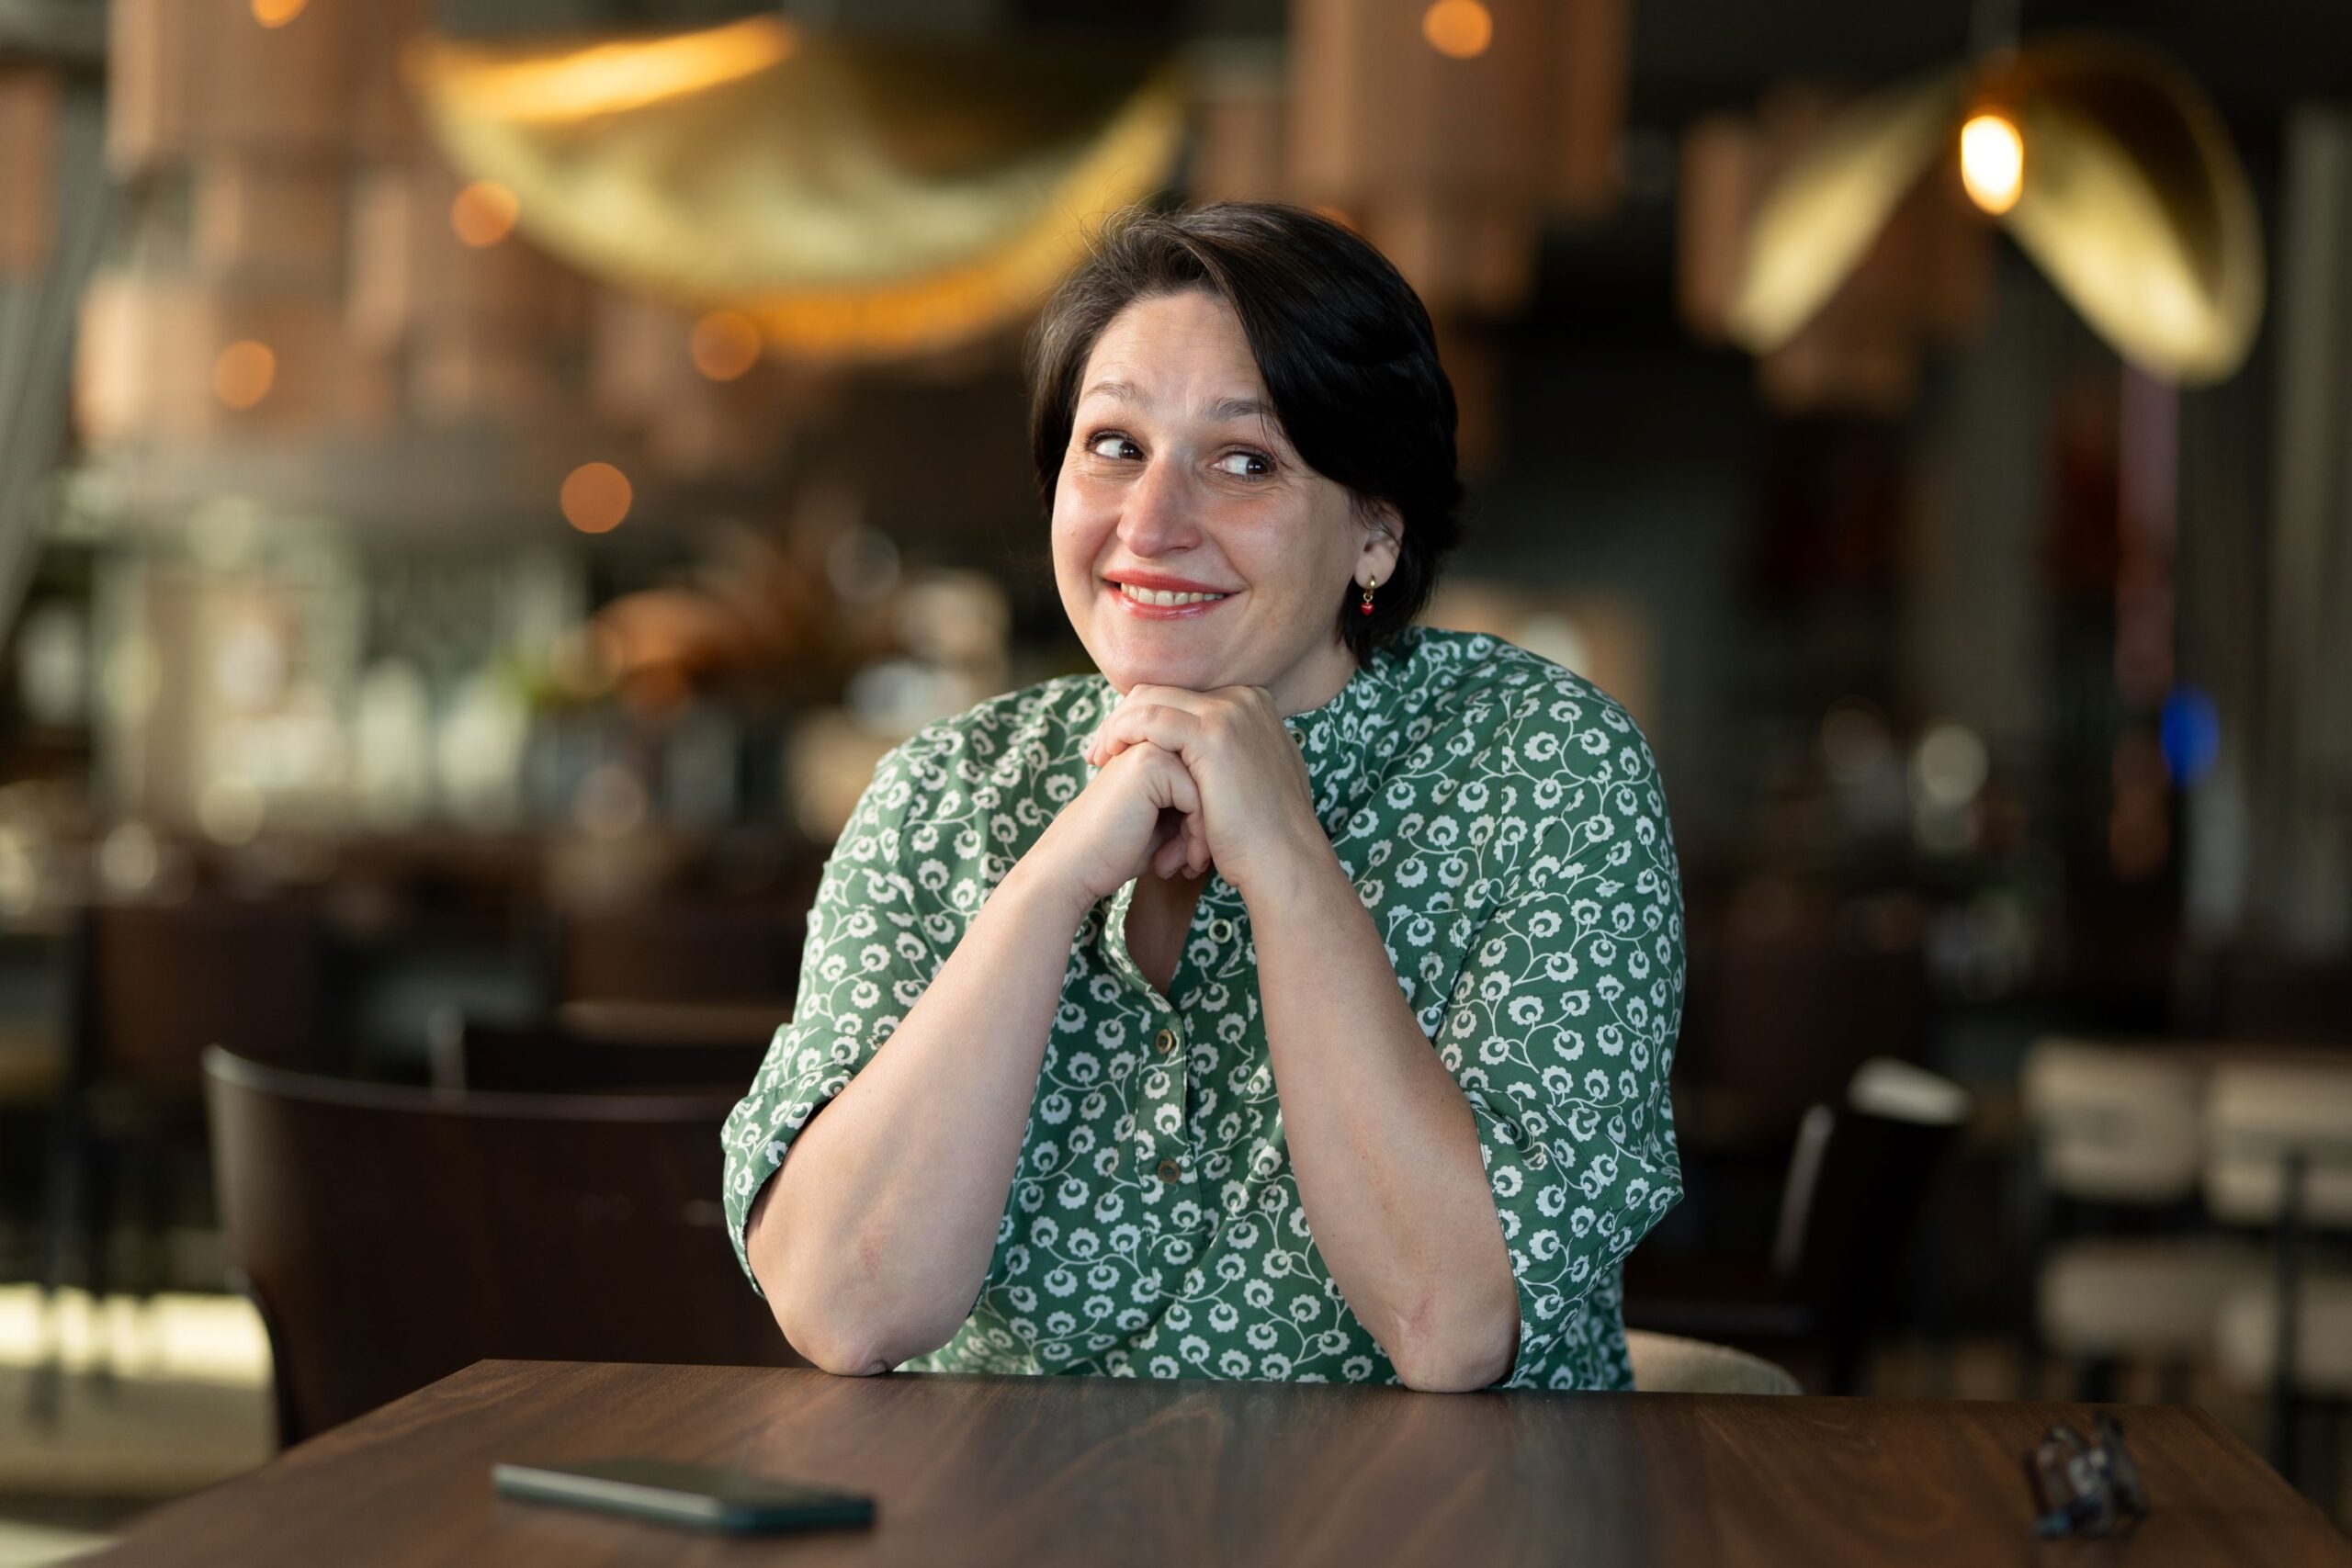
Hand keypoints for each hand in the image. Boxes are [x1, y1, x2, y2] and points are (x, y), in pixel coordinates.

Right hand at [1022, 740, 1208, 908]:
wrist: (1075, 867)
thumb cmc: (1119, 850)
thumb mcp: (1166, 821)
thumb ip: (1194, 800)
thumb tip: (1241, 800)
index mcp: (1156, 746)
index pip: (1210, 776)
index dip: (1207, 818)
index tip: (1195, 855)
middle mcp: (1154, 738)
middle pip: (1214, 779)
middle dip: (1209, 826)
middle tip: (1193, 864)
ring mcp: (1151, 745)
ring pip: (1211, 788)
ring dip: (1203, 834)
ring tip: (1186, 865)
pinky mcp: (1149, 762)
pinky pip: (1198, 797)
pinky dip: (1195, 835)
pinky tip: (1171, 864)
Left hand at [1082, 685, 1324, 897]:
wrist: (1284, 861)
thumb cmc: (1262, 835)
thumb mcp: (1250, 780)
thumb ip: (1229, 755)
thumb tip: (1200, 756)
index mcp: (1251, 704)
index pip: (1179, 696)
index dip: (1143, 717)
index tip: (1118, 746)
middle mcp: (1243, 698)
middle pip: (1162, 692)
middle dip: (1124, 718)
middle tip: (1099, 752)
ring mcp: (1230, 711)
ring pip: (1150, 701)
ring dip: (1117, 727)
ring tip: (1099, 759)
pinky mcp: (1213, 733)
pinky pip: (1149, 719)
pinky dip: (1122, 734)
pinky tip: (1109, 759)